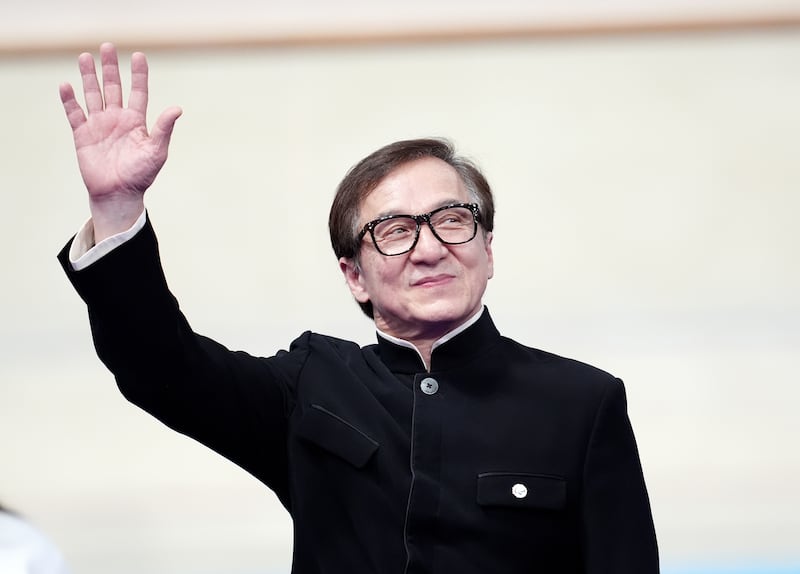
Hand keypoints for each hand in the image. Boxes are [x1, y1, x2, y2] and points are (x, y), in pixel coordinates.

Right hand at [59, 42, 181, 238]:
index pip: (138, 92)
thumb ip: (163, 128)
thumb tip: (177, 108)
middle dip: (110, 68)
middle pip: (113, 87)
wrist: (119, 194)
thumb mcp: (157, 151)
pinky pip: (74, 114)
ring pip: (93, 95)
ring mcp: (99, 125)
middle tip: (107, 47)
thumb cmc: (141, 174)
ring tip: (85, 57)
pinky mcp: (83, 135)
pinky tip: (66, 86)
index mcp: (136, 121)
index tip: (139, 56)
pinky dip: (69, 100)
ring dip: (89, 77)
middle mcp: (117, 119)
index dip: (139, 74)